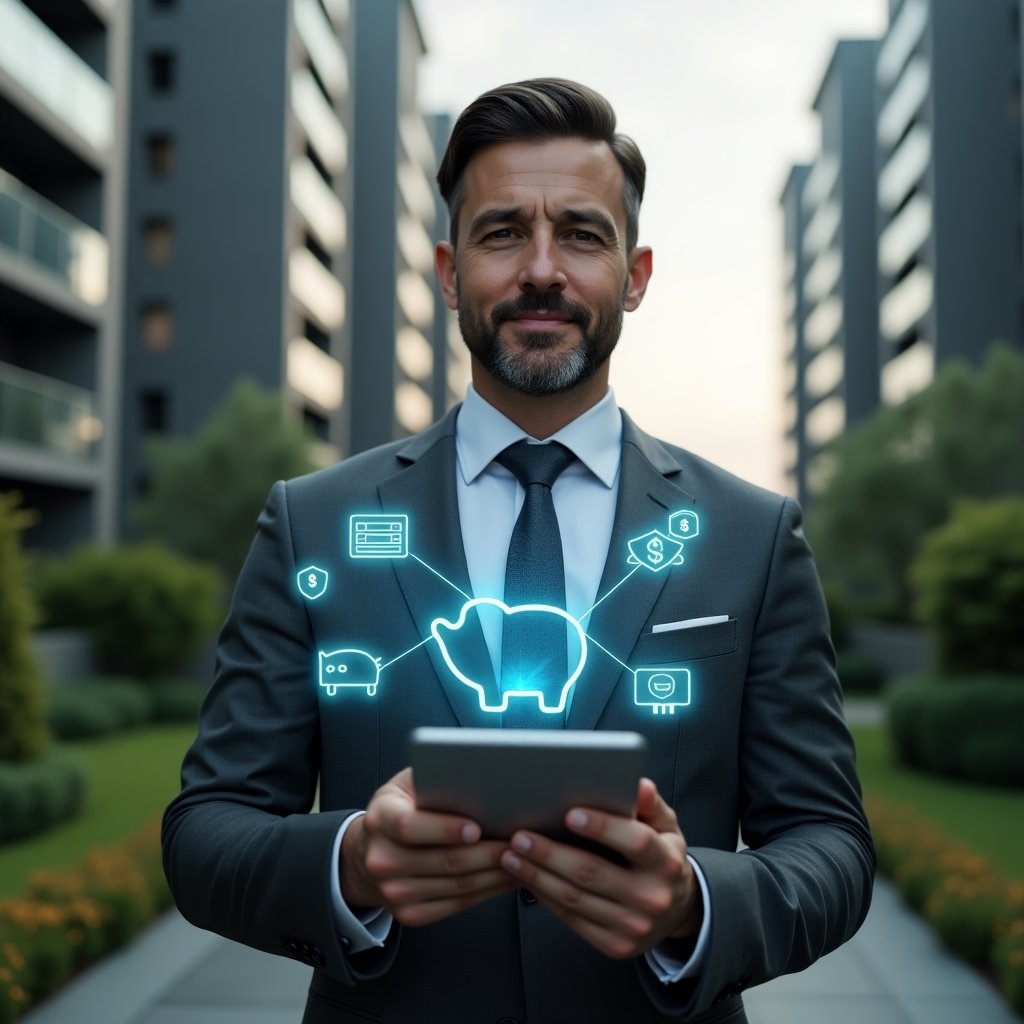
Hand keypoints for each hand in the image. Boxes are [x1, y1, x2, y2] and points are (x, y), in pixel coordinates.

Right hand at [340, 767, 515, 925]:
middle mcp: (382, 858)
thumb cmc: (402, 807)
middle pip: (443, 861)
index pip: (410, 826)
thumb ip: (436, 778)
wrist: (372, 848)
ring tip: (521, 859)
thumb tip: (480, 776)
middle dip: (487, 853)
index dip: (446, 828)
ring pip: (456, 886)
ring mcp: (393, 890)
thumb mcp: (410, 783)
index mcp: (381, 818)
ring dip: (494, 875)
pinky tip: (505, 878)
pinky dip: (486, 892)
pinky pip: (456, 905)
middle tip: (517, 843)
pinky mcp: (408, 912)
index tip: (477, 827)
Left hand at [499, 777, 702, 958]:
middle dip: (550, 853)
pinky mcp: (615, 945)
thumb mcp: (666, 827)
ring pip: (575, 898)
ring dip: (537, 876)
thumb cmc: (662, 856)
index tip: (570, 814)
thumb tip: (639, 785)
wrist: (676, 910)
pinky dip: (545, 897)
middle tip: (520, 836)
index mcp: (667, 862)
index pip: (636, 843)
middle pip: (592, 873)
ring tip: (512, 855)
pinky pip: (572, 919)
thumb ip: (651, 805)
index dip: (603, 827)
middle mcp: (652, 898)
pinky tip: (528, 878)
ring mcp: (633, 926)